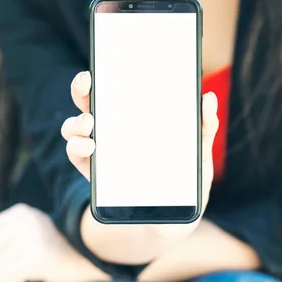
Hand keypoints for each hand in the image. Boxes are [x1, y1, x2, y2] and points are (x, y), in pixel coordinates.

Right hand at [61, 71, 218, 213]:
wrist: (176, 216)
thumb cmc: (185, 177)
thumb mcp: (198, 149)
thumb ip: (204, 124)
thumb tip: (208, 97)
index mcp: (131, 117)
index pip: (111, 90)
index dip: (102, 75)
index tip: (101, 65)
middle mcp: (110, 130)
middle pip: (86, 102)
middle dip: (80, 89)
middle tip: (87, 83)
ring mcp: (99, 150)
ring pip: (73, 128)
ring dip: (76, 123)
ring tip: (90, 123)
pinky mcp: (94, 173)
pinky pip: (75, 155)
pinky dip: (77, 147)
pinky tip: (90, 146)